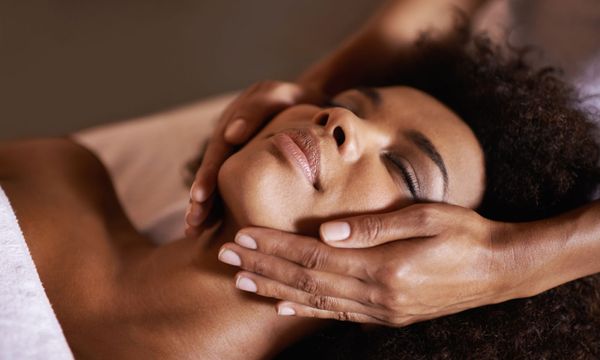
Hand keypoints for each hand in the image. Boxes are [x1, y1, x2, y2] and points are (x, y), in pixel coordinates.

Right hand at [185, 80, 323, 235]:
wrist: (306, 101)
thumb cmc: (292, 100)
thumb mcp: (276, 95)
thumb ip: (256, 111)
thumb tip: (231, 134)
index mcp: (231, 125)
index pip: (217, 153)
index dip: (207, 175)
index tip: (200, 197)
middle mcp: (227, 143)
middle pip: (212, 173)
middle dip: (200, 200)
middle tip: (192, 224)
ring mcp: (236, 157)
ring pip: (218, 185)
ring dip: (206, 207)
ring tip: (194, 232)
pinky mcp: (247, 169)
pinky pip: (233, 189)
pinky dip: (224, 208)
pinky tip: (215, 230)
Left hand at [217, 203, 517, 325]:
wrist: (499, 270)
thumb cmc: (464, 234)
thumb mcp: (425, 217)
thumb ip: (374, 226)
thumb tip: (327, 229)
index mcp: (383, 267)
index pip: (313, 255)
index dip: (274, 246)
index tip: (241, 235)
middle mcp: (377, 294)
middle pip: (306, 279)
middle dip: (262, 266)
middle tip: (225, 255)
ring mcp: (381, 310)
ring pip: (315, 299)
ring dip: (275, 288)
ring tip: (241, 279)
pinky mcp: (387, 315)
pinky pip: (338, 314)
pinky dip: (307, 309)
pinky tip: (283, 305)